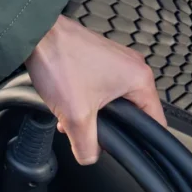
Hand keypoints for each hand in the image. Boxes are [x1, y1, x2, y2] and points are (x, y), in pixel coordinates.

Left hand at [25, 15, 166, 164]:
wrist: (37, 34)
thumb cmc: (60, 60)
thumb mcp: (76, 116)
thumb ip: (87, 146)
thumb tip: (90, 157)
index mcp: (139, 79)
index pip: (154, 121)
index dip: (141, 141)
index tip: (127, 149)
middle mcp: (133, 67)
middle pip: (131, 113)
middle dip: (107, 127)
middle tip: (88, 132)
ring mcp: (117, 61)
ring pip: (112, 102)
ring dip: (92, 115)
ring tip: (71, 118)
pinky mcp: (100, 59)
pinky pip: (100, 88)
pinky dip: (85, 100)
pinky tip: (67, 105)